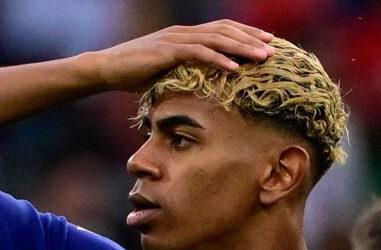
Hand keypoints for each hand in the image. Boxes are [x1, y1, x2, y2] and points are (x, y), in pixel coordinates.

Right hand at [89, 19, 274, 91]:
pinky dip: (218, 59)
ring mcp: (175, 39)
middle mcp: (183, 32)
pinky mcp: (167, 51)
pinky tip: (234, 68)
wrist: (107, 69)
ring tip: (261, 58)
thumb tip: (200, 89)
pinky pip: (198, 53)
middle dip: (251, 38)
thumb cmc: (134, 74)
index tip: (265, 43)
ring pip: (216, 39)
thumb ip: (183, 74)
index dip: (244, 34)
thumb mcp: (165, 73)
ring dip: (241, 48)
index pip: (221, 29)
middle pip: (224, 30)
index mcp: (184, 35)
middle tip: (273, 48)